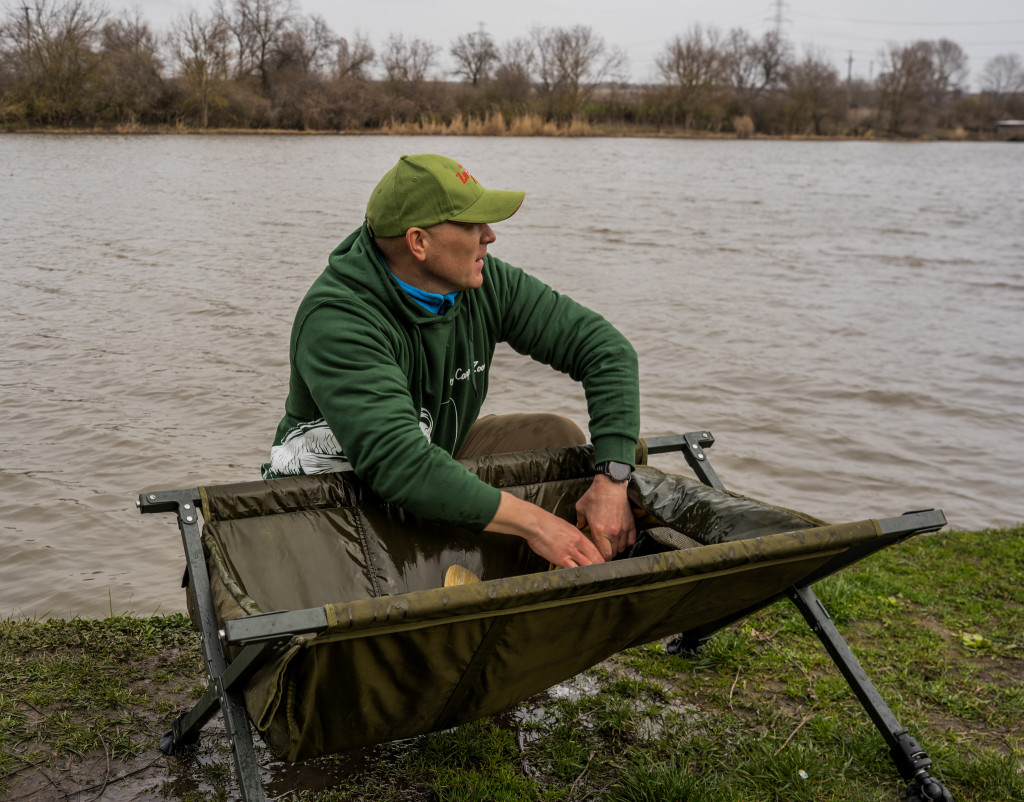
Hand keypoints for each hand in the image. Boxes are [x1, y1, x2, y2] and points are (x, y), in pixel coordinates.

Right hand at [485, 491, 604, 567]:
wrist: (535, 523)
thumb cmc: (546, 523)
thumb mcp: (565, 526)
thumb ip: (573, 535)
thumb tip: (576, 541)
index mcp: (579, 535)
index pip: (596, 549)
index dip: (601, 558)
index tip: (603, 564)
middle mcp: (577, 544)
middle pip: (595, 558)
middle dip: (600, 567)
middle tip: (603, 574)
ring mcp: (570, 551)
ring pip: (587, 565)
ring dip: (591, 572)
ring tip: (594, 578)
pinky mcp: (560, 558)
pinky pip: (573, 569)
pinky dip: (578, 574)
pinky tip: (580, 578)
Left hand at [575, 474, 635, 560]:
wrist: (610, 485)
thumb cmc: (595, 496)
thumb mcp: (581, 508)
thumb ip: (579, 521)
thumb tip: (579, 528)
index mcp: (599, 531)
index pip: (603, 555)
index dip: (601, 559)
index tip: (598, 558)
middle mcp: (612, 533)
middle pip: (613, 553)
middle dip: (608, 554)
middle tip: (604, 550)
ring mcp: (622, 529)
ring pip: (622, 548)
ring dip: (617, 548)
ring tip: (612, 544)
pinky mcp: (630, 524)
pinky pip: (631, 540)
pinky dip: (627, 542)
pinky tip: (621, 539)